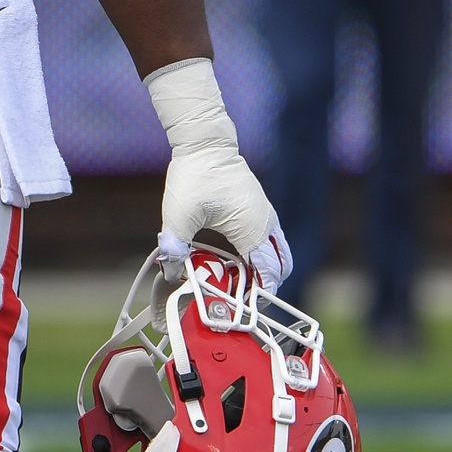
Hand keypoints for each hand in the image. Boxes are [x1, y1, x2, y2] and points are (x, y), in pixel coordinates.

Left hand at [158, 145, 292, 292]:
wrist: (206, 143)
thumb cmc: (195, 175)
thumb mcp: (179, 215)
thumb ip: (175, 246)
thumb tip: (171, 273)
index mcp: (253, 230)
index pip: (268, 275)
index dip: (258, 296)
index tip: (240, 309)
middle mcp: (266, 225)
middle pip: (281, 268)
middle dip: (264, 287)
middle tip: (238, 299)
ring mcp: (266, 216)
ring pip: (279, 255)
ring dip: (264, 272)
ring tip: (237, 284)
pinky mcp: (260, 210)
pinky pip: (270, 242)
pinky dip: (262, 257)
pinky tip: (237, 263)